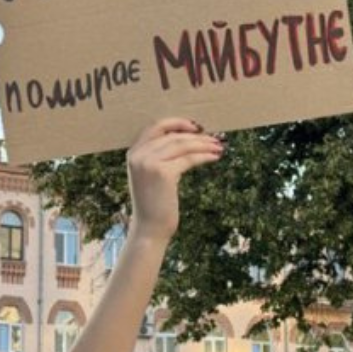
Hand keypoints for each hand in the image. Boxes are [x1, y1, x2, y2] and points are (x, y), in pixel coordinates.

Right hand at [126, 118, 223, 240]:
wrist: (150, 228)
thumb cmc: (155, 203)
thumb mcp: (152, 175)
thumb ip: (161, 156)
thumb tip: (189, 140)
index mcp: (133, 152)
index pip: (156, 126)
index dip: (177, 123)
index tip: (196, 126)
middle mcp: (139, 155)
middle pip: (174, 136)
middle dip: (197, 136)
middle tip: (215, 139)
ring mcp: (149, 163)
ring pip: (183, 145)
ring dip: (204, 144)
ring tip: (218, 147)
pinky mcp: (163, 173)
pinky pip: (189, 159)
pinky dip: (204, 156)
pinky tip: (215, 157)